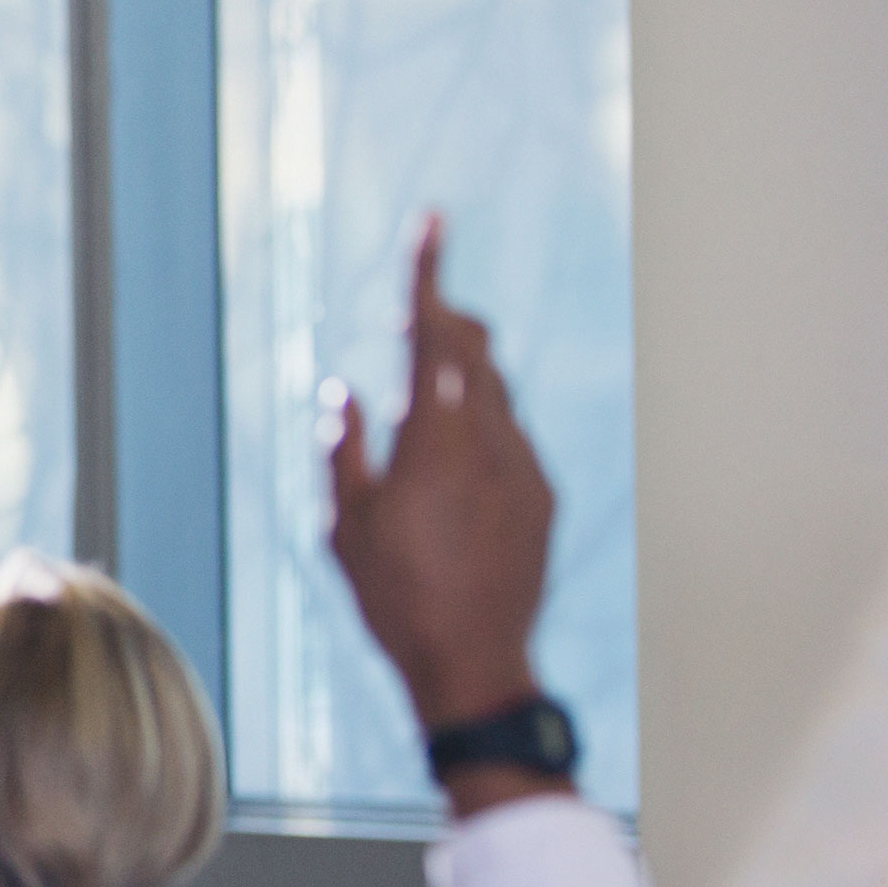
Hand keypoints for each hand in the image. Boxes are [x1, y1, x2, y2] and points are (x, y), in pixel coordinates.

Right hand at [326, 217, 558, 808]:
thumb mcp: (344, 526)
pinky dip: (480, 426)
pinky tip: (454, 467)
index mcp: (434, 440)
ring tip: (426, 397)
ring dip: (462, 376)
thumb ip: (344, 448)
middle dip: (445, 319)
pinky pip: (512, 437)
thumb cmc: (395, 599)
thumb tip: (346, 391)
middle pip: (475, 349)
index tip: (432, 221)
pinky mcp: (543, 497)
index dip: (429, 272)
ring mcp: (526, 468)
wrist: (475, 664)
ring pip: (498, 392)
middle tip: (418, 309)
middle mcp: (491, 442)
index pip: (434, 333)